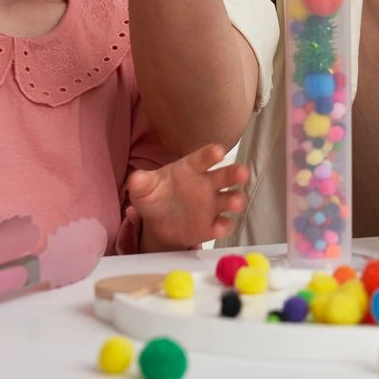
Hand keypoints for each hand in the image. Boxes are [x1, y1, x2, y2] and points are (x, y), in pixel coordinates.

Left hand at [131, 144, 249, 251]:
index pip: (203, 158)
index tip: (218, 151)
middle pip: (226, 175)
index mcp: (191, 168)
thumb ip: (142, 182)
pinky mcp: (212, 225)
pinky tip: (218, 227)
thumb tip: (136, 179)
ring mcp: (212, 205)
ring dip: (236, 199)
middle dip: (236, 173)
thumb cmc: (155, 196)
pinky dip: (224, 226)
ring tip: (235, 203)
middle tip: (242, 173)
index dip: (211, 154)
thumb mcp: (144, 188)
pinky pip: (223, 224)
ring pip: (231, 198)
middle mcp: (207, 184)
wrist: (158, 223)